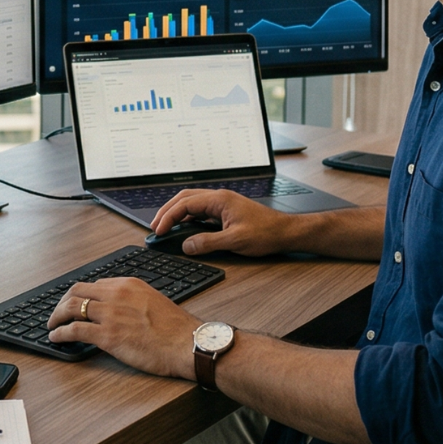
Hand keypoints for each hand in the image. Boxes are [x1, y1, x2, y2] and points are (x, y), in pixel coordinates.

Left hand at [46, 277, 196, 376]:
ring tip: (52, 325)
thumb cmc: (178, 329)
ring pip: (71, 308)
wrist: (188, 344)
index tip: (75, 303)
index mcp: (128, 284)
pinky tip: (56, 337)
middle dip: (63, 302)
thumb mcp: (154, 301)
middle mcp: (116, 294)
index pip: (95, 285)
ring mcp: (110, 314)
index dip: (81, 295)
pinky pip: (74, 330)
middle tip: (58, 312)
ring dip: (56, 316)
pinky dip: (60, 333)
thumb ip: (134, 301)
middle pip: (77, 291)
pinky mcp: (107, 335)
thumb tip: (121, 310)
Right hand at [150, 189, 296, 256]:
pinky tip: (184, 228)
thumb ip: (208, 243)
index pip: (185, 204)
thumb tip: (186, 245)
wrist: (286, 232)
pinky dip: (188, 217)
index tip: (159, 230)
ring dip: (176, 212)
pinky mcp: (226, 211)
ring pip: (192, 202)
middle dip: (167, 211)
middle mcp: (219, 198)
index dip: (168, 217)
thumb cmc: (266, 233)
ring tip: (165, 226)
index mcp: (219, 200)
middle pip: (184, 198)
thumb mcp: (235, 241)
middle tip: (155, 226)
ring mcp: (222, 203)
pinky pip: (201, 210)